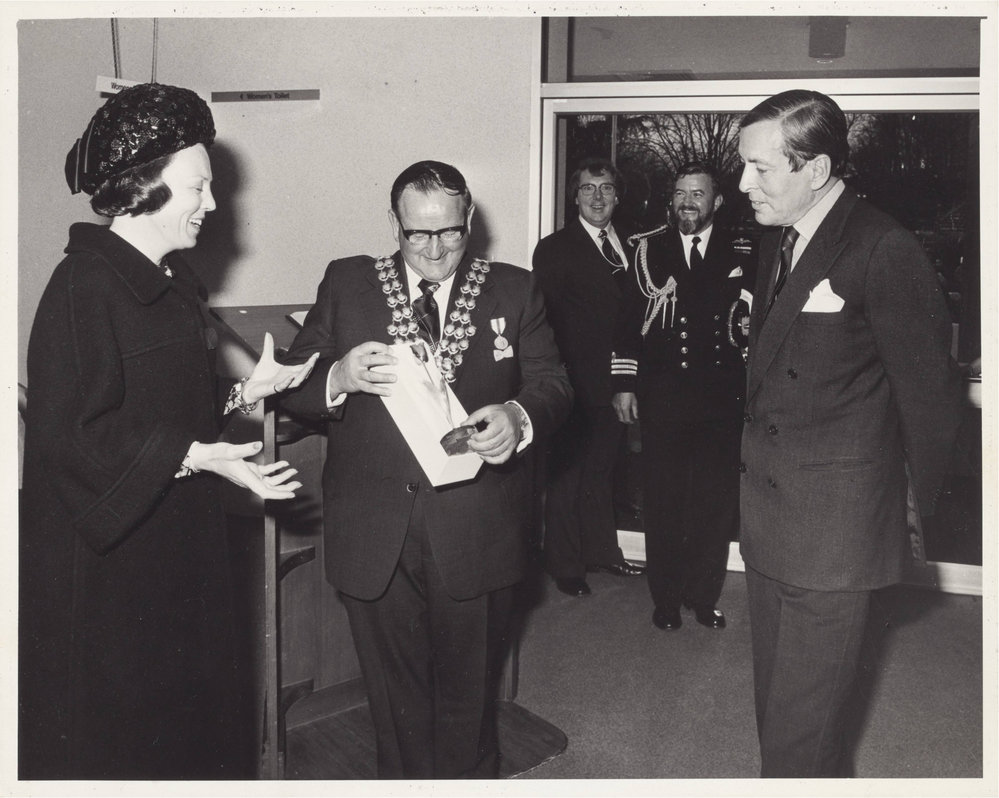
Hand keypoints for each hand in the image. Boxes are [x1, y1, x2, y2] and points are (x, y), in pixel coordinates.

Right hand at [187, 441, 301, 499]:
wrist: (205, 457)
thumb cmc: (215, 455)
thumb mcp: (230, 450)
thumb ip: (245, 448)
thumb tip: (259, 445)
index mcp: (246, 478)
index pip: (265, 491)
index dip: (279, 494)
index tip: (291, 495)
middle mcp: (249, 480)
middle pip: (270, 488)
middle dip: (285, 487)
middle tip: (298, 483)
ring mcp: (249, 476)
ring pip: (269, 481)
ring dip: (282, 478)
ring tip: (294, 472)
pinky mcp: (249, 470)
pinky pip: (265, 473)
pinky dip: (275, 469)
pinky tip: (283, 464)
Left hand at [243, 333, 319, 404]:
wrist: (251, 386)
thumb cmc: (260, 374)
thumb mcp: (266, 358)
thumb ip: (269, 346)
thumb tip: (268, 333)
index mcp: (288, 371)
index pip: (302, 366)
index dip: (310, 361)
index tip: (316, 353)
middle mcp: (288, 378)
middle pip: (303, 373)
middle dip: (310, 366)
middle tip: (315, 358)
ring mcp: (282, 384)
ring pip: (297, 381)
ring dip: (303, 374)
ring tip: (308, 366)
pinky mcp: (274, 388)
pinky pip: (283, 386)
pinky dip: (288, 382)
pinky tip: (291, 376)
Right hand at [329, 341, 397, 397]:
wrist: (336, 377)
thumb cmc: (352, 364)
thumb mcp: (357, 355)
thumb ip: (370, 354)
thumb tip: (389, 355)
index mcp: (357, 352)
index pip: (370, 346)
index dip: (381, 347)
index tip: (392, 351)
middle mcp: (355, 362)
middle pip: (371, 360)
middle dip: (385, 360)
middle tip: (396, 361)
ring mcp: (356, 374)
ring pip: (371, 375)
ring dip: (384, 377)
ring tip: (394, 378)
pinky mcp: (357, 384)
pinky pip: (369, 388)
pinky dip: (380, 390)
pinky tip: (389, 391)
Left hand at [463, 404, 520, 464]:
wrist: (516, 415)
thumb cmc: (502, 413)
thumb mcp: (487, 410)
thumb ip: (474, 417)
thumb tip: (464, 425)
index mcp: (502, 422)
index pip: (489, 434)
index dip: (477, 438)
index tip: (471, 436)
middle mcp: (508, 433)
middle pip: (491, 445)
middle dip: (477, 446)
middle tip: (471, 444)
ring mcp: (511, 441)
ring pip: (495, 453)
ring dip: (483, 453)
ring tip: (476, 448)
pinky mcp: (511, 447)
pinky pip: (502, 458)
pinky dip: (492, 460)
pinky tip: (484, 456)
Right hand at [613, 392, 638, 423]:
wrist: (623, 387)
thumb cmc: (629, 394)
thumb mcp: (634, 402)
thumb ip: (635, 411)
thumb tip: (636, 417)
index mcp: (625, 408)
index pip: (626, 419)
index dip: (629, 422)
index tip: (632, 421)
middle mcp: (619, 408)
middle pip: (621, 419)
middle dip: (625, 421)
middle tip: (629, 420)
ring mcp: (615, 406)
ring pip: (618, 415)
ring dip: (622, 416)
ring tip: (626, 413)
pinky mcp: (613, 403)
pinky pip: (616, 410)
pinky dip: (619, 411)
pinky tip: (622, 408)